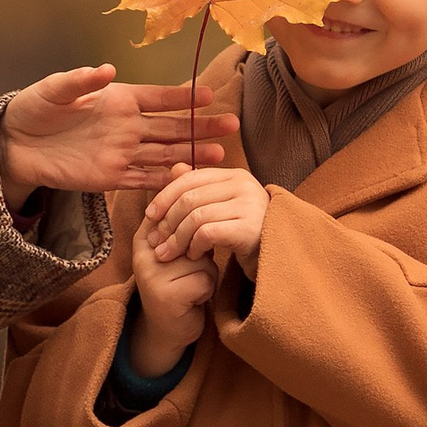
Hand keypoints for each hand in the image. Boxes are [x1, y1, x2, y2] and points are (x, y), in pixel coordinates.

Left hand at [0, 66, 238, 200]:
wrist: (16, 144)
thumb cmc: (35, 108)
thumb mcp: (54, 89)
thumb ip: (80, 81)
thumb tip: (107, 69)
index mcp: (119, 100)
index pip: (159, 97)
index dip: (183, 96)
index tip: (210, 95)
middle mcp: (127, 126)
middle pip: (172, 127)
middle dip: (202, 126)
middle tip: (232, 125)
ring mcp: (122, 153)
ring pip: (164, 154)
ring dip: (191, 155)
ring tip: (220, 154)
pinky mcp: (111, 177)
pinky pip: (143, 179)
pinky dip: (164, 181)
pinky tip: (187, 181)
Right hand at [127, 212, 216, 373]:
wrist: (167, 329)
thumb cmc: (179, 283)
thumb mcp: (178, 249)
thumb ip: (183, 221)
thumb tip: (189, 178)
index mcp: (145, 237)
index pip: (178, 216)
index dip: (196, 232)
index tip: (192, 253)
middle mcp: (143, 253)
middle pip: (195, 237)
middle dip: (202, 257)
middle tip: (190, 274)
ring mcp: (152, 274)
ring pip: (203, 260)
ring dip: (206, 275)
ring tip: (190, 287)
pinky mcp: (166, 294)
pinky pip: (205, 279)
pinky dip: (206, 291)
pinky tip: (192, 300)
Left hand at [144, 163, 270, 282]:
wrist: (277, 257)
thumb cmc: (244, 232)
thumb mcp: (220, 208)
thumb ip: (198, 189)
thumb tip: (173, 168)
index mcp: (235, 175)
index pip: (189, 178)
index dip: (165, 196)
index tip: (149, 216)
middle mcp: (244, 185)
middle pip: (190, 198)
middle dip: (167, 222)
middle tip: (155, 242)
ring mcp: (249, 205)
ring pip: (196, 217)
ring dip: (177, 238)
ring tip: (169, 253)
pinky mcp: (250, 228)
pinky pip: (208, 233)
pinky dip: (194, 245)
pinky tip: (193, 255)